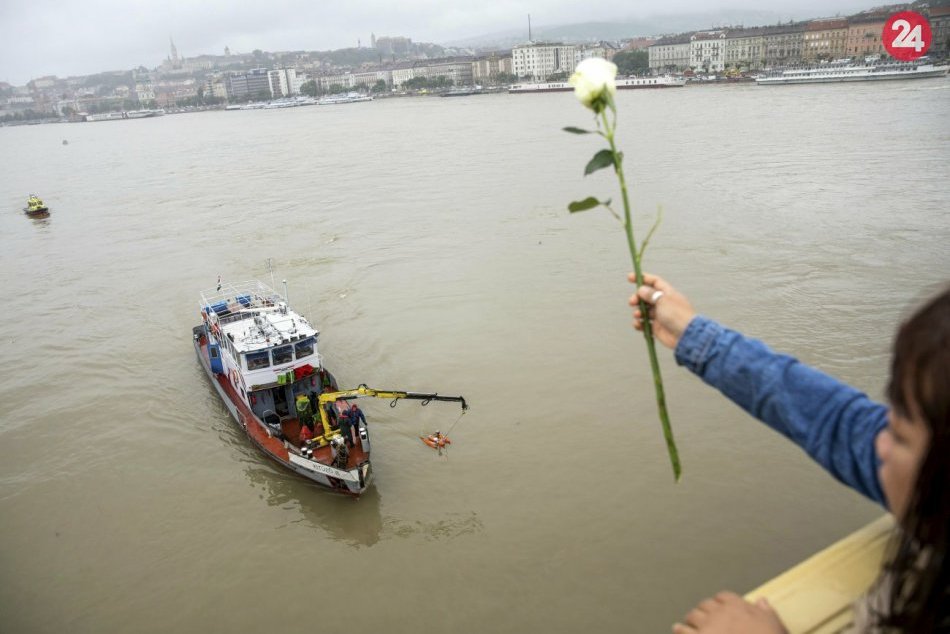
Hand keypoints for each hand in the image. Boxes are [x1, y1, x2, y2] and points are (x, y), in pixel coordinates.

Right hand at [628, 273, 695, 349]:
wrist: (685, 336)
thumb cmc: (678, 316)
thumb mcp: (663, 300)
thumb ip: (650, 294)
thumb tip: (642, 289)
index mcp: (668, 294)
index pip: (654, 282)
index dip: (642, 278)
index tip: (630, 278)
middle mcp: (663, 304)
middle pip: (646, 297)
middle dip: (637, 298)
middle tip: (632, 301)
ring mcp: (660, 316)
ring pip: (644, 311)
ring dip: (638, 312)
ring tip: (638, 315)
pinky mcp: (657, 328)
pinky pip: (644, 324)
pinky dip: (639, 324)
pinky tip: (639, 324)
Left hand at [673, 592, 787, 633]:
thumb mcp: (776, 626)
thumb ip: (767, 613)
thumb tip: (762, 602)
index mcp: (739, 607)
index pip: (724, 597)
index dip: (721, 602)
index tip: (720, 607)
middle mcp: (721, 613)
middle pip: (706, 605)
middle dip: (704, 611)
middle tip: (703, 617)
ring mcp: (708, 626)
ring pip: (693, 615)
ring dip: (691, 620)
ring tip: (688, 623)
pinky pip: (683, 631)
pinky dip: (680, 630)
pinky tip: (677, 630)